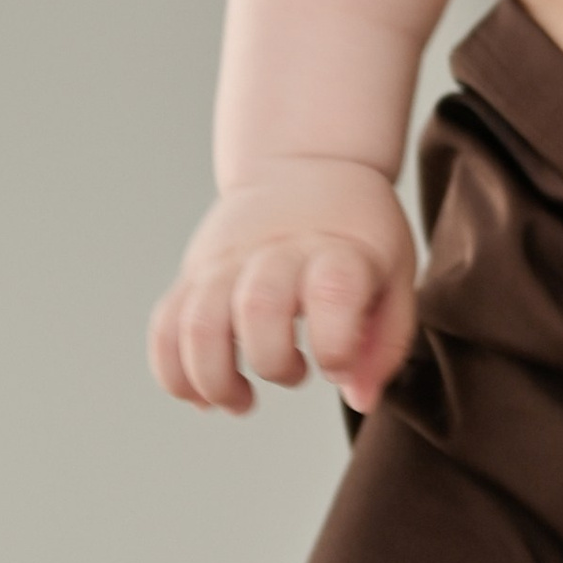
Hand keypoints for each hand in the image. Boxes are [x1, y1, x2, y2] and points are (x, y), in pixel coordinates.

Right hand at [150, 157, 418, 415]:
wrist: (306, 162)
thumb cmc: (357, 230)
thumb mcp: (397, 271)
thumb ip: (386, 341)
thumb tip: (359, 399)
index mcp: (335, 247)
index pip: (331, 292)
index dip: (335, 346)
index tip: (337, 363)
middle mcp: (274, 250)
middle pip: (257, 309)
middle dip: (274, 363)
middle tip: (296, 373)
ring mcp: (225, 261)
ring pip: (198, 325)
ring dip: (215, 380)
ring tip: (241, 400)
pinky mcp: (194, 273)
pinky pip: (165, 327)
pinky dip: (174, 373)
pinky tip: (202, 396)